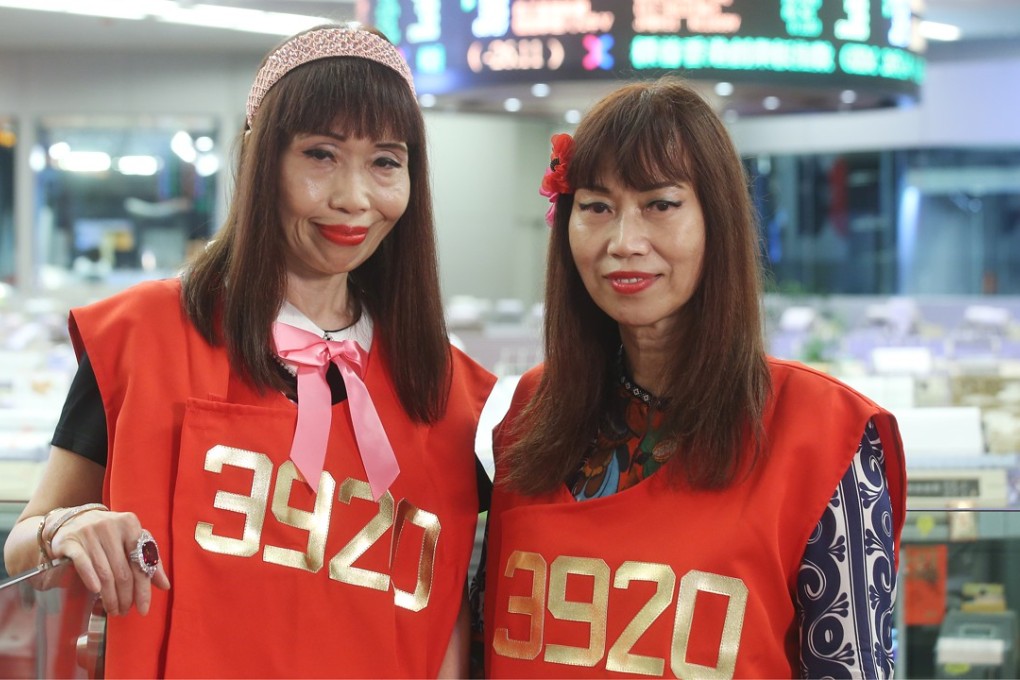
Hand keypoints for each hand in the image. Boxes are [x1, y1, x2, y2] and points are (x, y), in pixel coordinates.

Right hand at [48, 509, 169, 615]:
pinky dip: (91, 579)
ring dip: (110, 596)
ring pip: (105, 572)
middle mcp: (111, 526)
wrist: (74, 520)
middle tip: (124, 611)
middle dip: (125, 596)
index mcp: (130, 524)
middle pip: (123, 571)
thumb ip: (149, 559)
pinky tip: (96, 592)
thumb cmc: (109, 534)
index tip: (143, 609)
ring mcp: (89, 533)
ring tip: (112, 609)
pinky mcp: (71, 541)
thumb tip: (165, 585)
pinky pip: (83, 563)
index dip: (143, 588)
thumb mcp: (131, 540)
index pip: (141, 562)